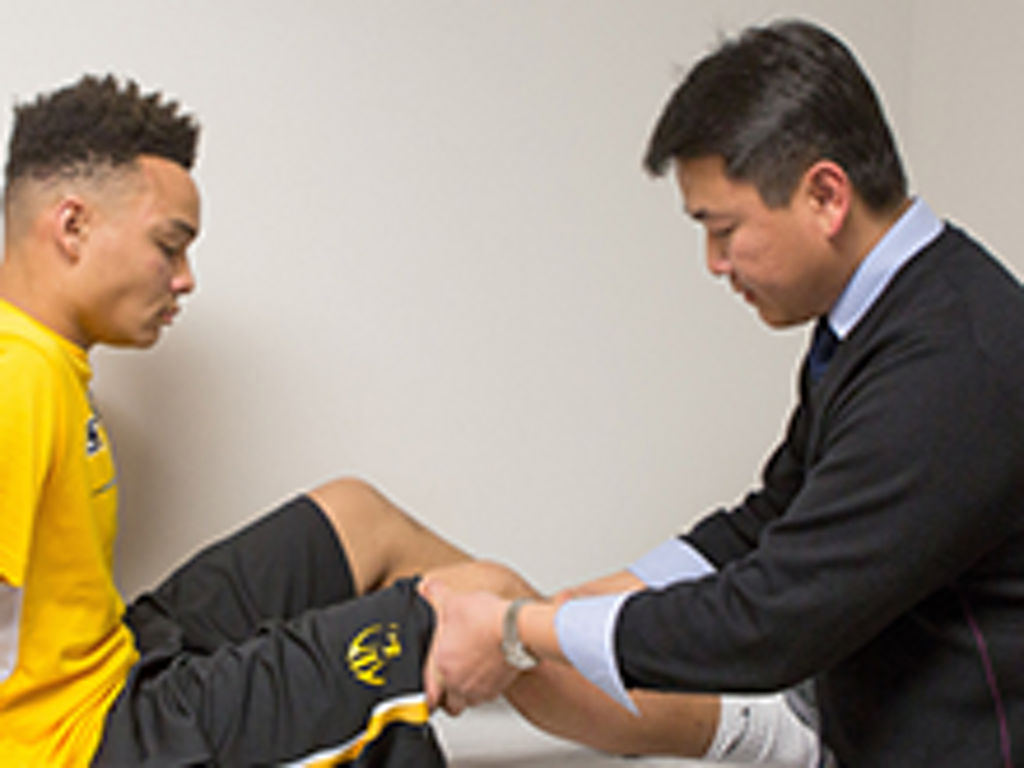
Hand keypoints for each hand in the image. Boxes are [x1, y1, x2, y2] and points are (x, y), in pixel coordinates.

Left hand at [418, 577, 519, 714]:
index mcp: (441, 665)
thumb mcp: (455, 601)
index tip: (432, 683)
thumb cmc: (485, 619)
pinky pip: (487, 697)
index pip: (428, 692)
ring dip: (467, 693)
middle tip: (452, 680)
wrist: (515, 629)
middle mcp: (457, 682)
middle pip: (449, 704)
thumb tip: (425, 585)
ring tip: (471, 676)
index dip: (429, 690)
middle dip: (449, 695)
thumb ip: (436, 594)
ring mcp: (478, 689)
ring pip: (468, 703)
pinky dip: (486, 688)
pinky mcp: (497, 689)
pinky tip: (488, 672)